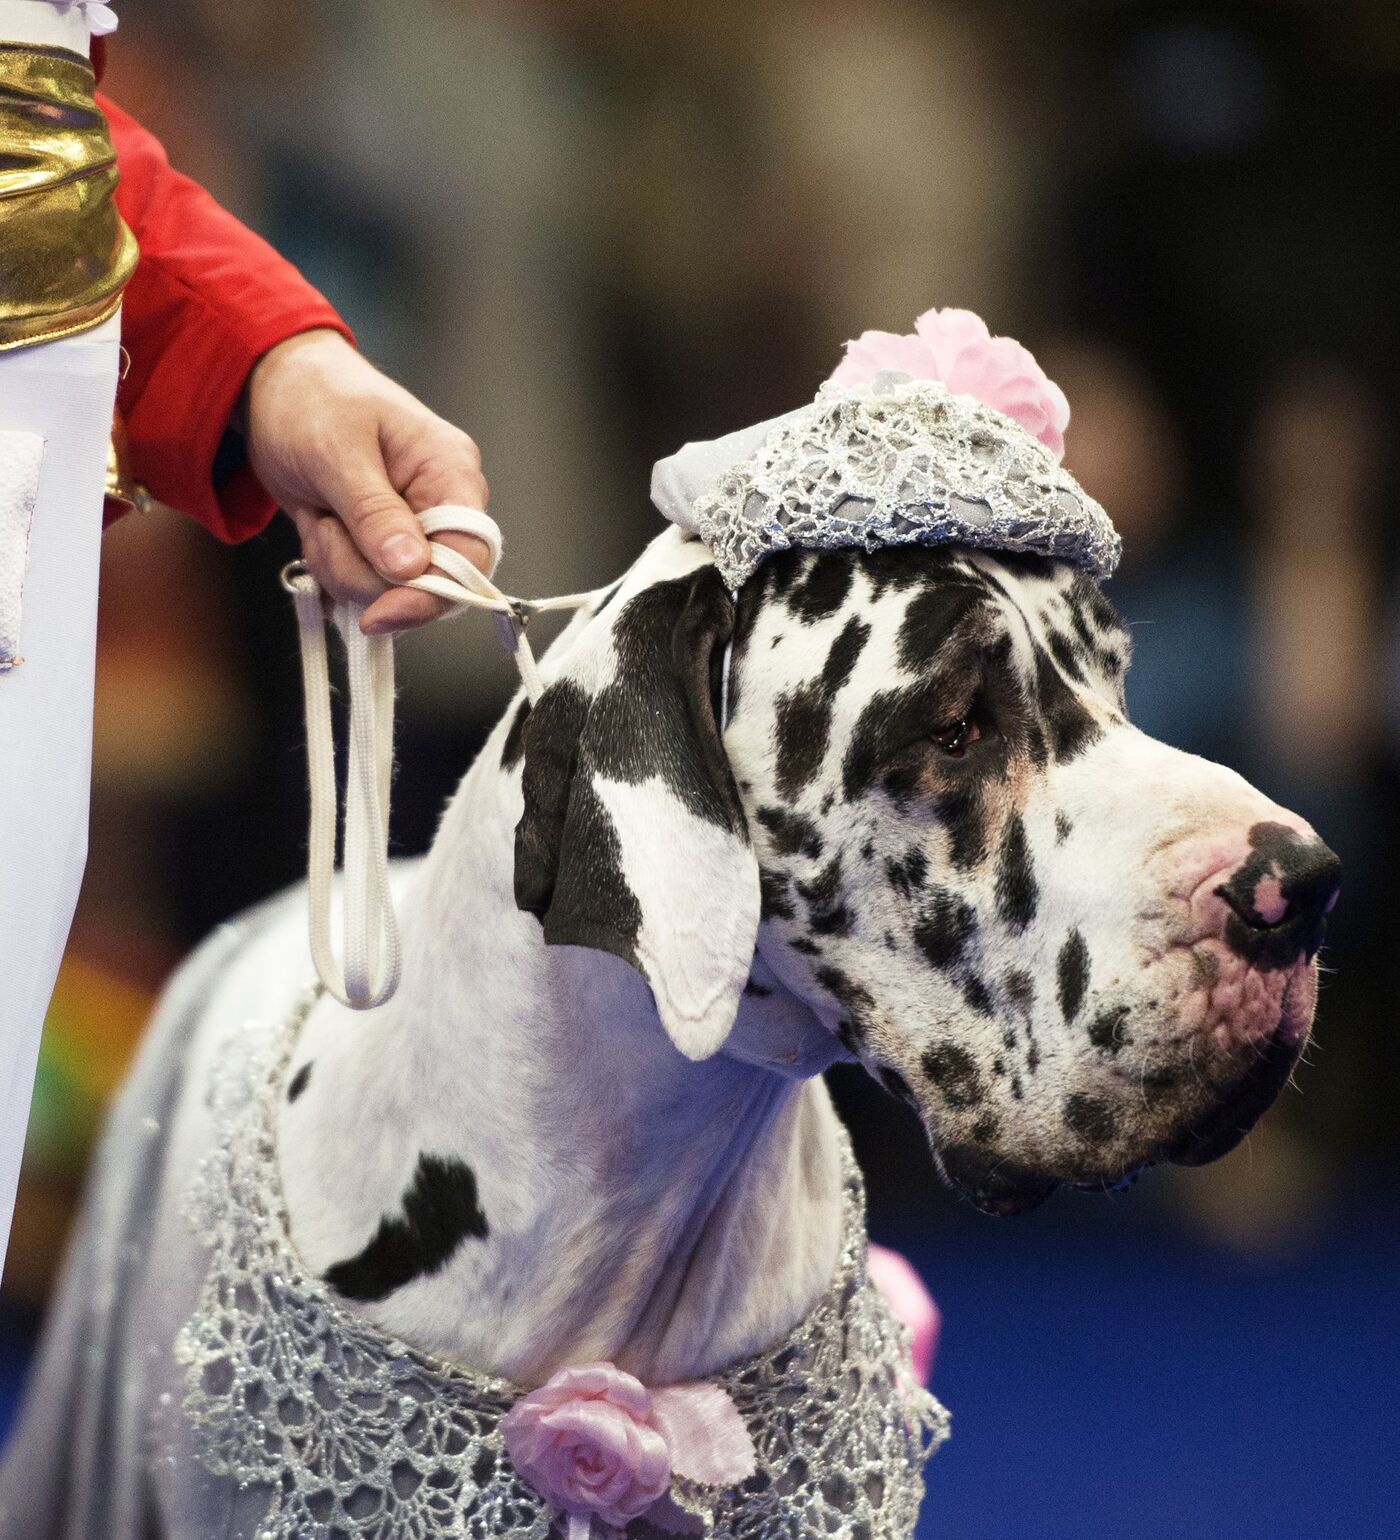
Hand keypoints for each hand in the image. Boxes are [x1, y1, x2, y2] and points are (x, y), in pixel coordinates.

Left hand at [242, 329, 491, 634]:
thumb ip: (374, 512)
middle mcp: (441, 506)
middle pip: (426, 584)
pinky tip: (321, 530)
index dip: (431, 594)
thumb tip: (412, 566)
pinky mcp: (382, 546)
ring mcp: (413, 530)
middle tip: (326, 526)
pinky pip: (364, 586)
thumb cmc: (313, 398)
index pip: (469, 555)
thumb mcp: (337, 450)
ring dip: (340, 566)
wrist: (276, 389)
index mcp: (450, 473)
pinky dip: (333, 569)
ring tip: (320, 516)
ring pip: (388, 592)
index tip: (379, 613)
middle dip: (364, 572)